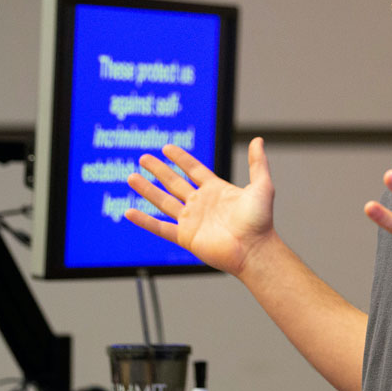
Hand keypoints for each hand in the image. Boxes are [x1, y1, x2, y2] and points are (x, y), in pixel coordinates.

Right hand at [125, 138, 275, 277]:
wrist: (254, 250)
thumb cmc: (261, 222)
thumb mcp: (262, 186)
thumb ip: (257, 163)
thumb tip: (258, 140)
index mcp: (217, 190)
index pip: (193, 170)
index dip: (180, 158)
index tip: (166, 148)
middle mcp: (202, 204)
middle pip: (174, 183)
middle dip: (158, 170)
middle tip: (143, 158)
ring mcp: (192, 220)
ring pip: (164, 202)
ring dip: (147, 190)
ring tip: (131, 177)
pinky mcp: (186, 237)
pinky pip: (160, 228)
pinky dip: (144, 221)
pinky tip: (129, 213)